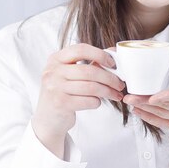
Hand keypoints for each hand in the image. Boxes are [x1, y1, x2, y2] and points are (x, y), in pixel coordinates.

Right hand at [31, 43, 124, 158]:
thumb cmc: (64, 92)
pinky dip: (97, 102)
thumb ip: (89, 62)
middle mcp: (52, 71)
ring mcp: (55, 88)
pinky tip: (97, 102)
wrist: (48, 118)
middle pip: (89, 71)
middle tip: (120, 84)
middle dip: (110, 78)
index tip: (113, 64)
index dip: (100, 54)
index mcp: (56, 58)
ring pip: (91, 87)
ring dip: (108, 92)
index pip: (81, 49)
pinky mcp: (60, 103)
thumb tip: (114, 53)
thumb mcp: (70, 74)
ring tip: (116, 95)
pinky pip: (88, 101)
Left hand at [123, 60, 168, 167]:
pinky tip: (138, 113)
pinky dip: (150, 118)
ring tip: (128, 102)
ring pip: (162, 113)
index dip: (167, 97)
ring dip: (144, 108)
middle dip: (146, 100)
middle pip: (166, 105)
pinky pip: (164, 122)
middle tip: (129, 95)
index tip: (153, 97)